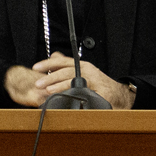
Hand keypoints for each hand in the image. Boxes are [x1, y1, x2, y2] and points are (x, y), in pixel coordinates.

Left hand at [6, 55, 134, 109]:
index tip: (35, 67)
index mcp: (81, 65)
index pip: (62, 61)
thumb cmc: (99, 84)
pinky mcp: (101, 92)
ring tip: (49, 91)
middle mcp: (87, 70)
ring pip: (74, 82)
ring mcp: (95, 81)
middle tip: (38, 83)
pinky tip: (67, 99)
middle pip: (66, 71)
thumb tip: (54, 55)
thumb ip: (68, 65)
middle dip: (51, 77)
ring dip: (60, 86)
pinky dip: (75, 97)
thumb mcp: (83, 72)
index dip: (48, 63)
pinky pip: (86, 94)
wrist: (119, 94)